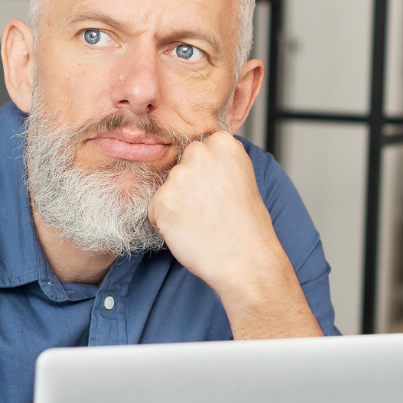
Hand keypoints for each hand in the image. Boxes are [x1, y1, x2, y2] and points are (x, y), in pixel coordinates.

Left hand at [146, 132, 322, 339]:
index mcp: (223, 143)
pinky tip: (189, 232)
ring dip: (176, 205)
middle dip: (187, 185)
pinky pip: (155, 210)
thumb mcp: (242, 178)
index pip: (199, 149)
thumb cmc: (247, 226)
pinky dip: (165, 223)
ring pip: (166, 188)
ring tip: (201, 222)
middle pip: (180, 166)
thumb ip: (218, 163)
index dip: (205, 174)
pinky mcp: (160, 200)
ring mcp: (177, 177)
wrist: (245, 259)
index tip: (217, 190)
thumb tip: (195, 159)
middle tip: (207, 209)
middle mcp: (198, 153)